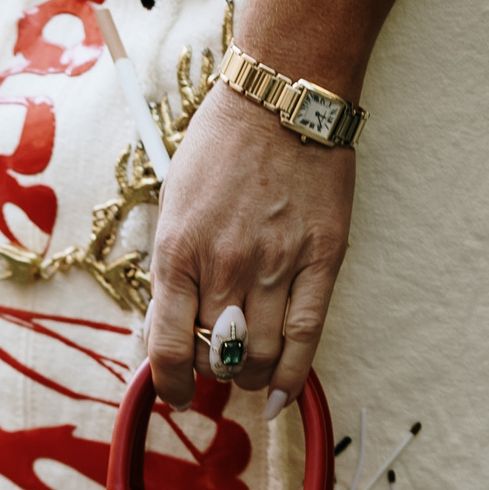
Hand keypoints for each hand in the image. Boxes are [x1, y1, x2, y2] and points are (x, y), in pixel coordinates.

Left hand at [147, 85, 353, 414]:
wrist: (281, 95)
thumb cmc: (222, 145)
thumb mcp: (175, 204)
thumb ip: (172, 269)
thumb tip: (169, 331)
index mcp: (179, 250)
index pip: (168, 347)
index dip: (169, 384)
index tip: (175, 393)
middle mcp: (225, 263)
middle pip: (214, 357)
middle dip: (211, 371)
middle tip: (216, 362)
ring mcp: (276, 264)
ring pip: (257, 357)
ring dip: (247, 376)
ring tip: (246, 369)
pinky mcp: (320, 260)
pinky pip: (303, 339)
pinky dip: (288, 378)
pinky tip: (278, 394)